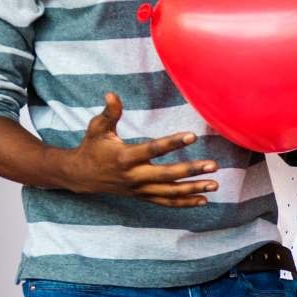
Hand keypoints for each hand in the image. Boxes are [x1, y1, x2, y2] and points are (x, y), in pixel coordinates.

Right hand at [60, 92, 219, 206]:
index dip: (172, 142)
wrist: (81, 176)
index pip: (152, 150)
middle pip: (167, 176)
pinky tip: (203, 200)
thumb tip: (112, 94)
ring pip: (169, 193)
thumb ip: (109, 112)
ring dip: (193, 190)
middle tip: (213, 165)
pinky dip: (184, 203)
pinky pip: (166, 202)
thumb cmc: (92, 147)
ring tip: (215, 185)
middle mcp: (134, 176)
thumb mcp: (97, 128)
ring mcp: (139, 189)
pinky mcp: (142, 196)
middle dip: (191, 171)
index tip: (192, 136)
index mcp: (125, 157)